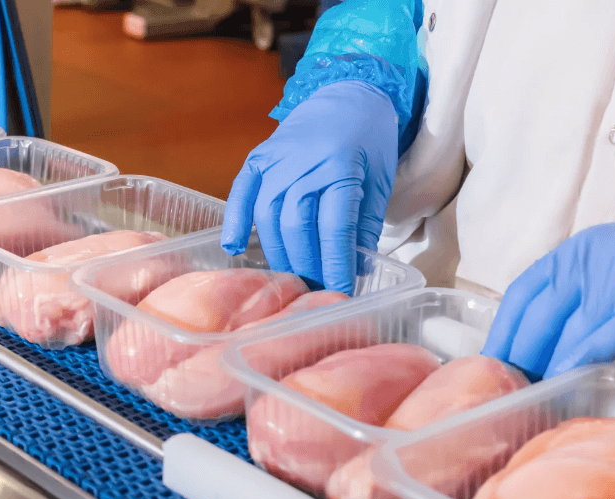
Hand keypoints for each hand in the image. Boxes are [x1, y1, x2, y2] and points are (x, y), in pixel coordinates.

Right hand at [220, 80, 398, 292]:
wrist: (347, 92)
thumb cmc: (369, 139)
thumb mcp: (379, 180)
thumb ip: (364, 224)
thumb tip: (356, 269)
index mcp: (340, 167)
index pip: (334, 227)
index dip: (336, 263)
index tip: (341, 290)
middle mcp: (304, 163)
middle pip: (296, 225)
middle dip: (306, 264)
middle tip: (315, 290)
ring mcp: (277, 159)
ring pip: (268, 215)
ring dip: (277, 252)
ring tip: (290, 277)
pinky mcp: (259, 157)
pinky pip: (241, 192)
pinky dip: (235, 221)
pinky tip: (234, 248)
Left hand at [481, 215, 614, 377]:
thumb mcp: (600, 279)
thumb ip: (570, 305)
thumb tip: (530, 351)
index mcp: (569, 257)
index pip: (521, 296)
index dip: (502, 334)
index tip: (488, 366)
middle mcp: (587, 262)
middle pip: (540, 317)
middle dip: (522, 358)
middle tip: (512, 391)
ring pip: (573, 328)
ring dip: (549, 366)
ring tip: (536, 395)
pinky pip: (614, 330)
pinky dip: (586, 355)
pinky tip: (569, 377)